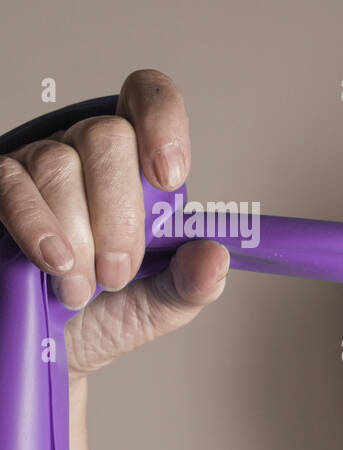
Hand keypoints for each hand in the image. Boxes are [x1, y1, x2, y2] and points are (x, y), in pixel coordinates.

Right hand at [0, 68, 228, 380]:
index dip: (161, 120)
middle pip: (106, 136)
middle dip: (119, 213)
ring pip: (59, 163)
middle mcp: (84, 153)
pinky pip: (10, 185)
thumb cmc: (107, 315)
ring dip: (77, 235)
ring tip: (81, 289)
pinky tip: (56, 264)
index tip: (169, 177)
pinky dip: (38, 227)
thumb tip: (215, 255)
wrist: (51, 350)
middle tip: (118, 274)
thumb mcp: (161, 304)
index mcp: (136, 166)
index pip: (147, 99)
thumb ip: (193, 282)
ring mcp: (34, 166)